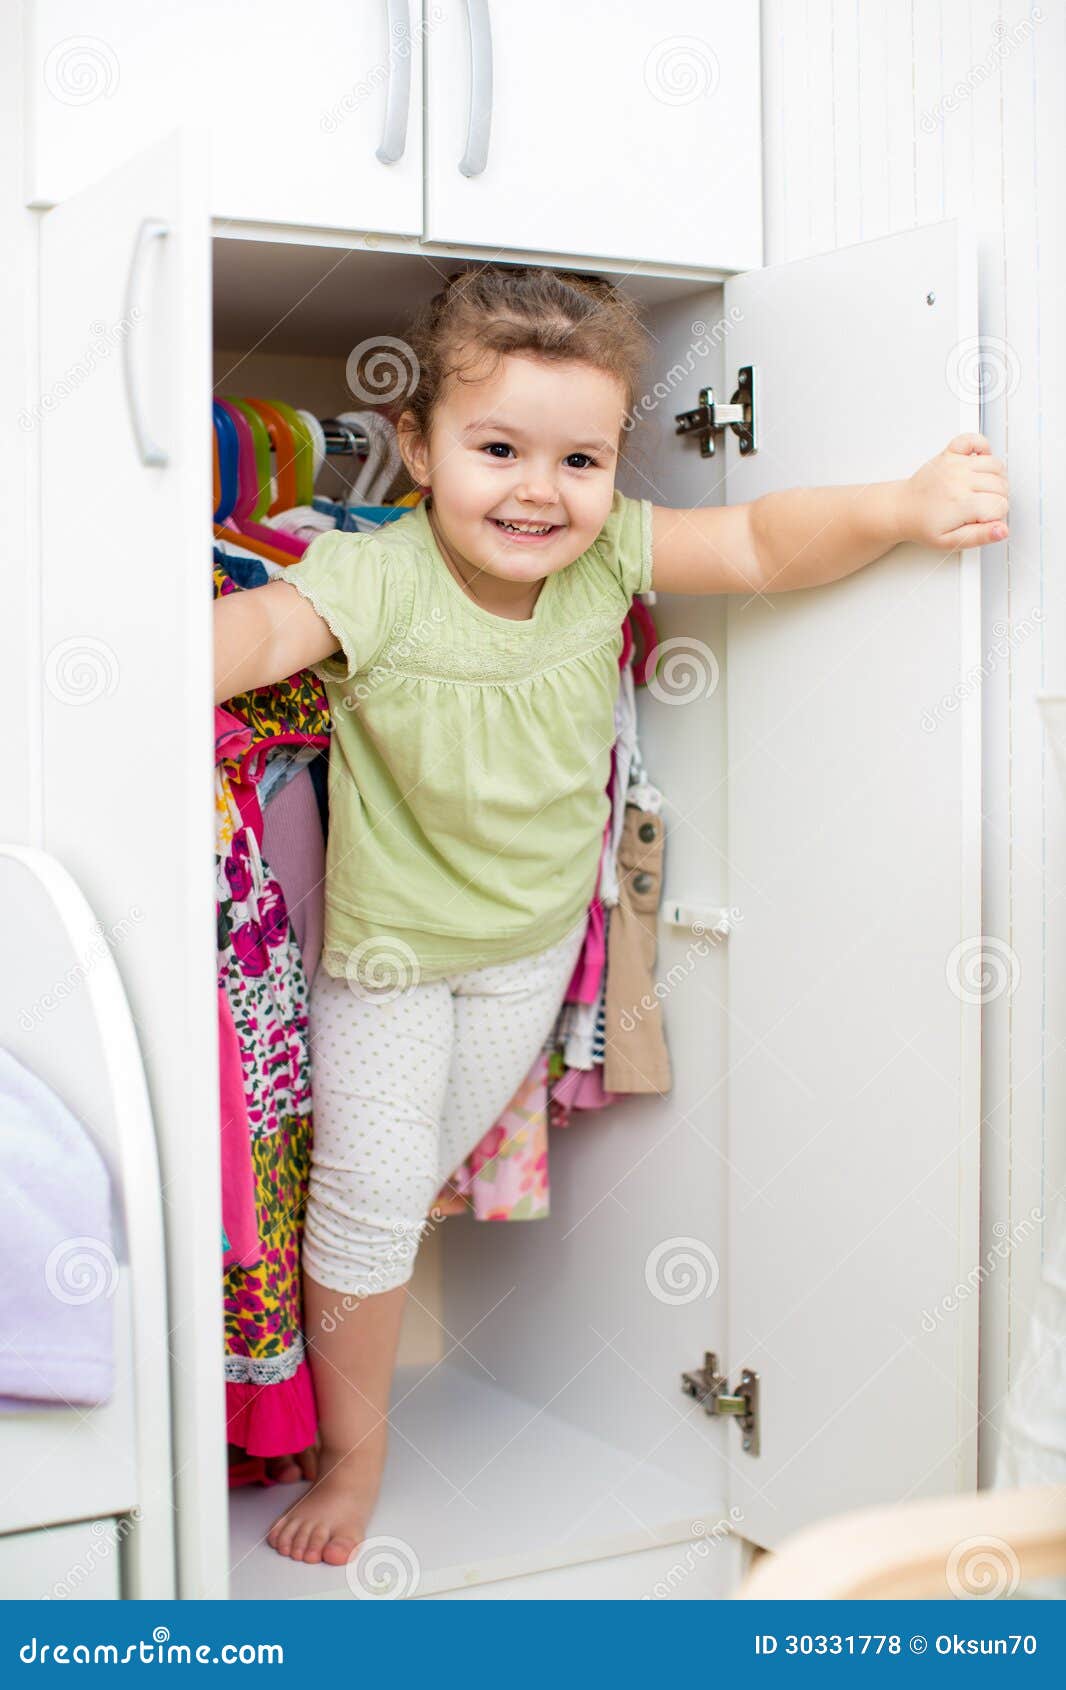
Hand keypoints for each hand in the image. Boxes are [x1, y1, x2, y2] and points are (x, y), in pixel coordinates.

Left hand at [897, 432, 1008, 550]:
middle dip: (998, 499)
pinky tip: (979, 462)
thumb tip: (1002, 531)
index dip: (996, 516)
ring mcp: (955, 464)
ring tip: (983, 490)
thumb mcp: (950, 542)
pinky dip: (983, 447)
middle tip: (983, 508)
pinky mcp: (950, 454)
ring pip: (996, 465)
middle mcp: (960, 480)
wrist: (901, 508)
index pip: (1000, 506)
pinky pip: (974, 439)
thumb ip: (979, 536)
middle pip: (1001, 485)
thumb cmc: (923, 525)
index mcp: (961, 504)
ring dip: (997, 478)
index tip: (985, 520)